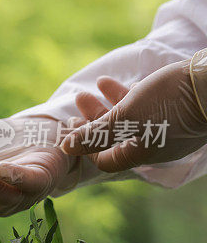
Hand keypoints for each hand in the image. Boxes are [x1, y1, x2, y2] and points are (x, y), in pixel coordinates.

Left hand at [61, 59, 206, 171]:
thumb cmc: (171, 103)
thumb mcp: (126, 118)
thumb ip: (95, 134)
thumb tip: (66, 148)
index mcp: (142, 154)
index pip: (105, 160)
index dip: (84, 146)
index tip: (70, 126)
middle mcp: (155, 146)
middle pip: (115, 138)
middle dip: (93, 119)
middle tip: (78, 100)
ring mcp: (168, 129)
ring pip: (129, 119)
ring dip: (108, 103)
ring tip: (94, 84)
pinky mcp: (177, 111)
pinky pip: (145, 107)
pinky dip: (127, 96)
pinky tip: (113, 82)